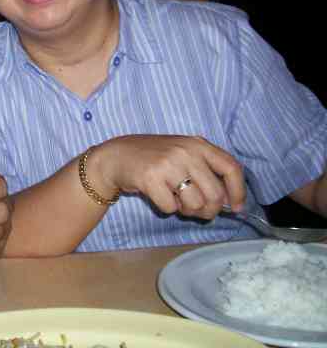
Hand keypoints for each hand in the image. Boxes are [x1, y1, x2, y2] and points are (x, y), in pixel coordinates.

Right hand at [92, 135, 245, 220]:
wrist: (117, 156)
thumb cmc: (154, 158)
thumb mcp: (183, 154)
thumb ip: (206, 171)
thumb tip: (230, 202)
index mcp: (198, 144)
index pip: (231, 168)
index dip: (238, 191)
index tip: (236, 207)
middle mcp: (186, 152)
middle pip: (215, 194)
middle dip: (209, 210)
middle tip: (197, 210)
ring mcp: (168, 165)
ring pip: (196, 204)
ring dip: (187, 210)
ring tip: (176, 200)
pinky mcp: (151, 179)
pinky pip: (171, 208)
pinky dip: (167, 208)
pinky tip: (159, 196)